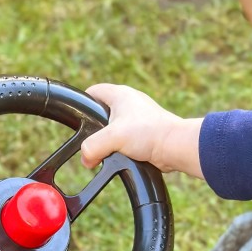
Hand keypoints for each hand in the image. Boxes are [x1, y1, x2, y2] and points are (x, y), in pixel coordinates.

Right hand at [81, 83, 202, 177]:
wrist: (174, 147)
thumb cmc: (149, 133)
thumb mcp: (111, 138)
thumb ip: (91, 147)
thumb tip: (86, 158)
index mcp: (120, 95)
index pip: (93, 92)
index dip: (82, 104)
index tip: (77, 119)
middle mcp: (129, 103)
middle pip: (100, 114)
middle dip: (93, 130)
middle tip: (92, 143)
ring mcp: (137, 118)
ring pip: (111, 129)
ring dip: (106, 142)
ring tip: (106, 152)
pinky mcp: (143, 133)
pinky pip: (123, 140)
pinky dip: (118, 149)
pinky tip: (119, 157)